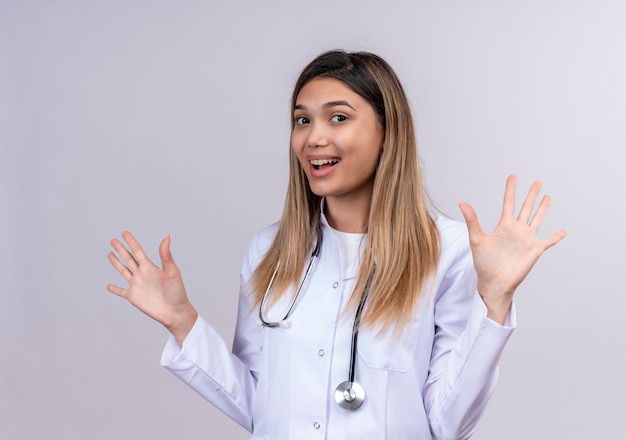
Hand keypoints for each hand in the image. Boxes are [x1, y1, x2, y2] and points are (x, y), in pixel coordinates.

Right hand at [107, 231, 197, 345]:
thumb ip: (166, 254)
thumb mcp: (172, 271)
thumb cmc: (177, 291)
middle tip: (112, 240)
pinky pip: (121, 292)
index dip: (131, 241)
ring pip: (124, 271)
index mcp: (150, 267)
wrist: (175, 311)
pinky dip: (115, 289)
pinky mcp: (134, 297)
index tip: (124, 232)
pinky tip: (108, 286)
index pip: (138, 251)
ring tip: (110, 254)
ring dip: (116, 263)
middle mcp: (142, 274)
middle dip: (120, 249)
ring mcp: (137, 285)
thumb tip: (168, 236)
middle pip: (128, 258)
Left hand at [458, 175, 566, 323]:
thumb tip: (461, 201)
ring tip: (547, 196)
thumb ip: (472, 220)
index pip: (509, 203)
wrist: (494, 282)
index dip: (511, 189)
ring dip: (543, 208)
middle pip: (526, 207)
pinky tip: (563, 231)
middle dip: (531, 194)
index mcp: (504, 225)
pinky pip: (548, 241)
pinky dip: (556, 237)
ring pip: (537, 219)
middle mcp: (516, 230)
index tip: (513, 176)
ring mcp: (526, 239)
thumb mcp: (476, 239)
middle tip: (537, 181)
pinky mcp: (535, 250)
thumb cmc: (483, 263)